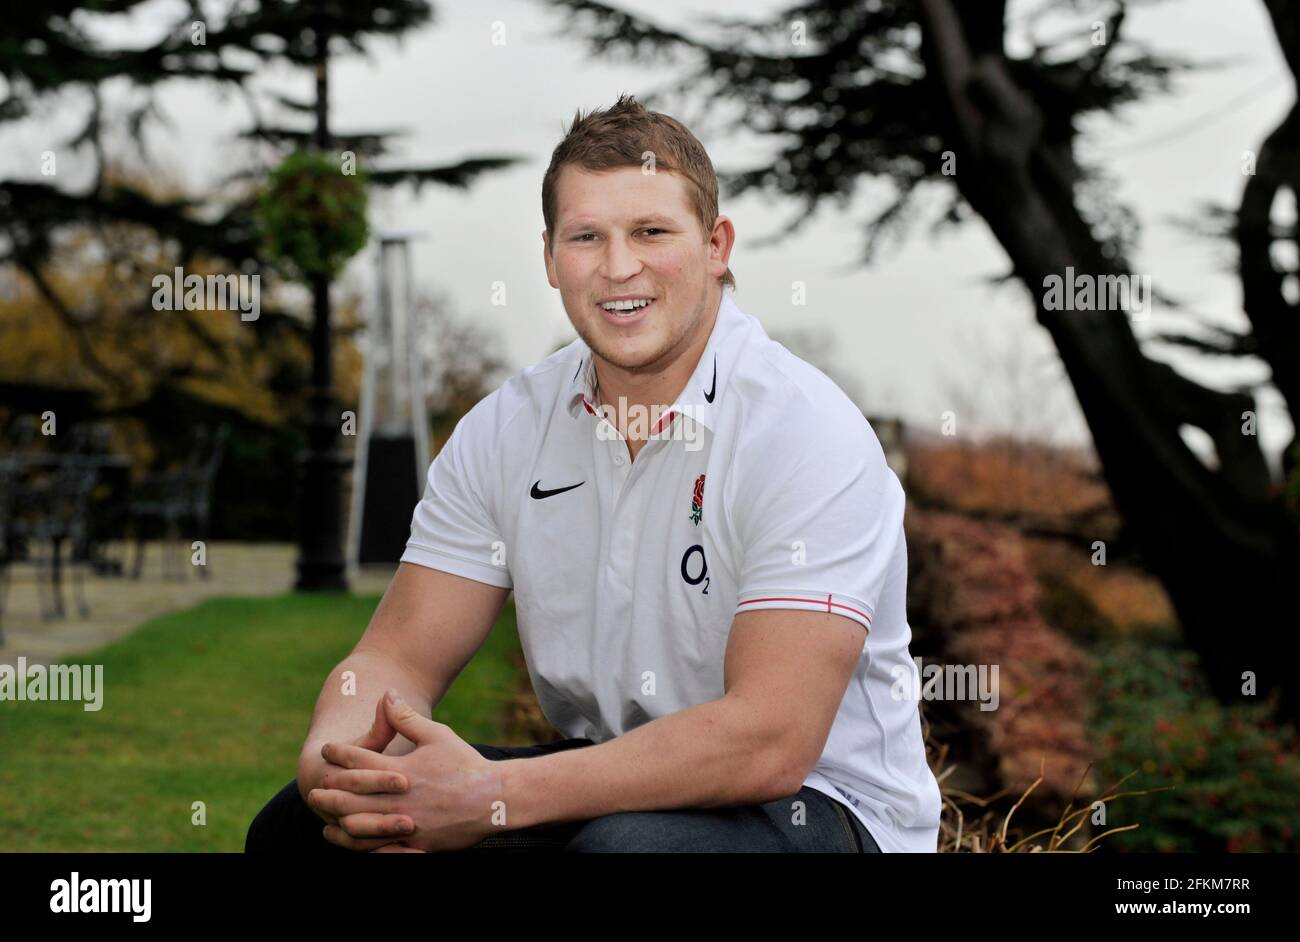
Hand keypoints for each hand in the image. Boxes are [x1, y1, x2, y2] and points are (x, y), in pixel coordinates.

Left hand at [310, 690, 503, 852]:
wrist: (495, 799)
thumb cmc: (465, 764)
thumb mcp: (437, 735)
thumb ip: (406, 718)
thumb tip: (387, 694)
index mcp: (402, 771)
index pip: (359, 761)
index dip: (339, 754)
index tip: (327, 751)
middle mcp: (398, 799)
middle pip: (351, 797)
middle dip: (330, 792)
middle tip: (314, 789)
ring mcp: (405, 825)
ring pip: (360, 827)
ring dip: (338, 821)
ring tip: (324, 818)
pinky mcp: (415, 845)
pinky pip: (379, 849)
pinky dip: (360, 845)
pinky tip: (350, 840)